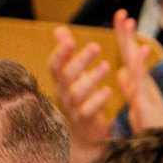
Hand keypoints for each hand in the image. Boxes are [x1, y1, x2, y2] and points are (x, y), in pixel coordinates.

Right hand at [51, 26, 118, 162]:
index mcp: (60, 80)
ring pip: (77, 92)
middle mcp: (63, 93)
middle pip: (66, 75)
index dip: (60, 53)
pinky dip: (97, 100)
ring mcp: (72, 108)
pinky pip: (88, 110)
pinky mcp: (84, 121)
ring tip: (106, 65)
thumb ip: (67, 53)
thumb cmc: (80, 96)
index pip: (54, 65)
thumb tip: (59, 30)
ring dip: (91, 78)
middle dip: (79, 60)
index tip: (69, 40)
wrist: (85, 132)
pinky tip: (108, 90)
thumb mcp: (74, 73)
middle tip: (96, 46)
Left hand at [112, 10, 162, 132]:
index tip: (119, 22)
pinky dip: (140, 63)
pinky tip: (141, 48)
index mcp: (138, 83)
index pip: (128, 58)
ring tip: (128, 21)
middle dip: (124, 34)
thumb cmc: (151, 129)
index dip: (123, 40)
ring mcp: (145, 89)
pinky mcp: (145, 100)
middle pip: (131, 54)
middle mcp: (143, 82)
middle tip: (121, 12)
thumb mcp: (135, 105)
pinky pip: (141, 79)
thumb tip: (120, 72)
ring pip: (135, 62)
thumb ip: (128, 88)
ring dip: (130, 41)